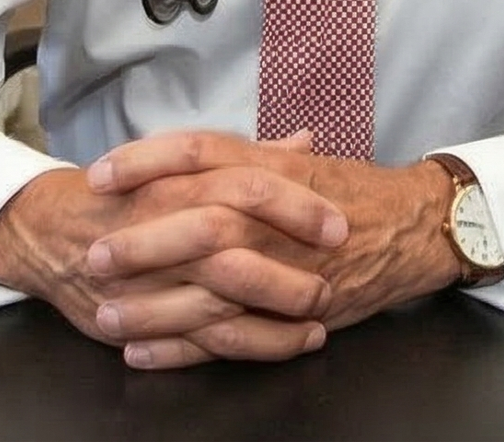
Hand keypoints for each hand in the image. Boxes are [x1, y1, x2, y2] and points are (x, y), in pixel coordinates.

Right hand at [0, 131, 351, 367]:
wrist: (50, 230)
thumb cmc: (129, 194)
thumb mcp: (186, 164)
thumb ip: (249, 156)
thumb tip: (305, 143)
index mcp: (178, 181)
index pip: (245, 184)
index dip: (296, 204)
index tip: (338, 221)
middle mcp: (163, 226)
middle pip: (233, 243)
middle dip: (289, 263)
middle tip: (335, 275)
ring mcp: (151, 277)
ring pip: (221, 299)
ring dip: (277, 310)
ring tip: (323, 314)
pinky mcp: (141, 318)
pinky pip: (203, 340)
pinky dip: (250, 346)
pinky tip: (290, 342)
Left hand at [83, 132, 459, 366]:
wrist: (410, 229)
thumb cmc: (350, 192)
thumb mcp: (296, 163)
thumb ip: (243, 156)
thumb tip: (188, 151)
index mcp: (269, 169)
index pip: (198, 152)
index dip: (144, 162)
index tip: (99, 175)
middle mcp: (273, 217)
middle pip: (197, 221)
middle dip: (141, 241)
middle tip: (93, 253)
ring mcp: (283, 269)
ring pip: (210, 289)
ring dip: (152, 306)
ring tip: (104, 314)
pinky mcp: (290, 314)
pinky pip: (230, 338)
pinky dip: (183, 349)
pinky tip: (142, 352)